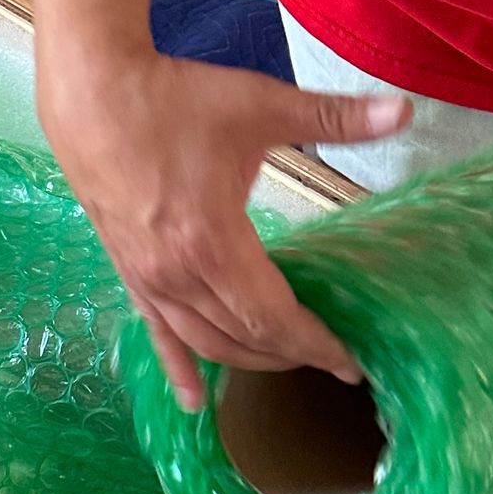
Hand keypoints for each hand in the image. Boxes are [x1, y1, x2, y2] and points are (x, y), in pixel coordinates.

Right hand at [38, 44, 410, 408]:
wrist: (90, 93)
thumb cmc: (172, 99)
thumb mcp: (258, 105)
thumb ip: (333, 117)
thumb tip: (402, 109)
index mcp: (213, 244)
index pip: (274, 317)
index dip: (316, 344)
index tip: (351, 361)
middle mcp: (177, 274)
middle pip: (243, 338)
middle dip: (291, 354)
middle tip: (331, 358)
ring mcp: (148, 278)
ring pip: (204, 342)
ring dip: (248, 360)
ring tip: (285, 363)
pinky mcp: (128, 272)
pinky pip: (158, 333)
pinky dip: (180, 367)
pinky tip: (194, 400)